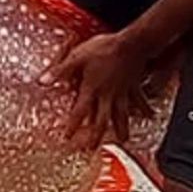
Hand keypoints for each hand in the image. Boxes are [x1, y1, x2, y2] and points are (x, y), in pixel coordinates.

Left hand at [40, 31, 152, 149]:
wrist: (132, 42)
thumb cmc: (105, 48)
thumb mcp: (76, 57)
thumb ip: (60, 71)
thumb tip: (42, 81)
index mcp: (92, 89)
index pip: (79, 113)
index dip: (73, 126)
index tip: (68, 138)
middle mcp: (108, 95)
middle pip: (102, 121)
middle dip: (97, 137)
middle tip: (93, 149)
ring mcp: (123, 92)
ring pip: (122, 116)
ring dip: (122, 129)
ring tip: (123, 140)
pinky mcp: (134, 86)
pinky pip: (140, 101)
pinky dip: (145, 110)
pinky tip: (150, 116)